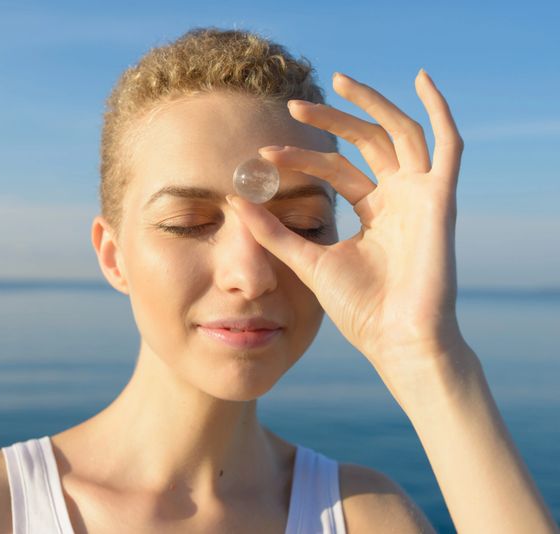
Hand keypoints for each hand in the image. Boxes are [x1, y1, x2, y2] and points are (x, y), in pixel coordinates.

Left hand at [227, 70, 466, 383]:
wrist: (395, 341)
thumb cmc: (360, 309)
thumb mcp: (308, 261)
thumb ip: (275, 232)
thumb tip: (236, 201)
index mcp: (373, 212)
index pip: (336, 169)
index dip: (301, 157)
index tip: (263, 154)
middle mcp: (399, 198)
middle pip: (366, 142)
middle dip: (332, 120)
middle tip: (293, 104)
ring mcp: (422, 197)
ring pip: (399, 134)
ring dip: (372, 105)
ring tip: (339, 80)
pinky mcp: (442, 200)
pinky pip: (448, 146)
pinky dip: (440, 110)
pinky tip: (423, 79)